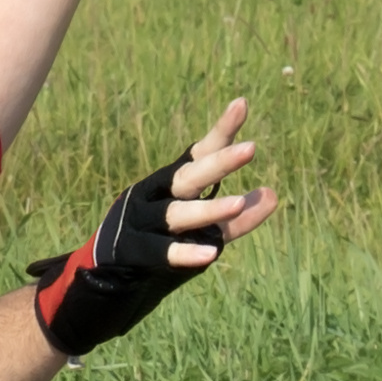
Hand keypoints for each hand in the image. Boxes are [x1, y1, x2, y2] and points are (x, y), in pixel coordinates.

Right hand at [32, 100, 276, 357]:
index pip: (198, 153)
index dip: (220, 132)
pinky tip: (211, 255)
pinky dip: (186, 253)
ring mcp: (143, 224)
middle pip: (188, 177)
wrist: (108, 277)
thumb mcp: (201, 226)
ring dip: (209, 209)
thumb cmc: (160, 242)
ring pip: (178, 214)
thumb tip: (273, 195)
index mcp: (169, 183)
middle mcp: (154, 196)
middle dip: (219, 163)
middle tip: (251, 149)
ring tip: (239, 202)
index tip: (242, 103)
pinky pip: (163, 253)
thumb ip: (235, 215)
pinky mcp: (137, 253)